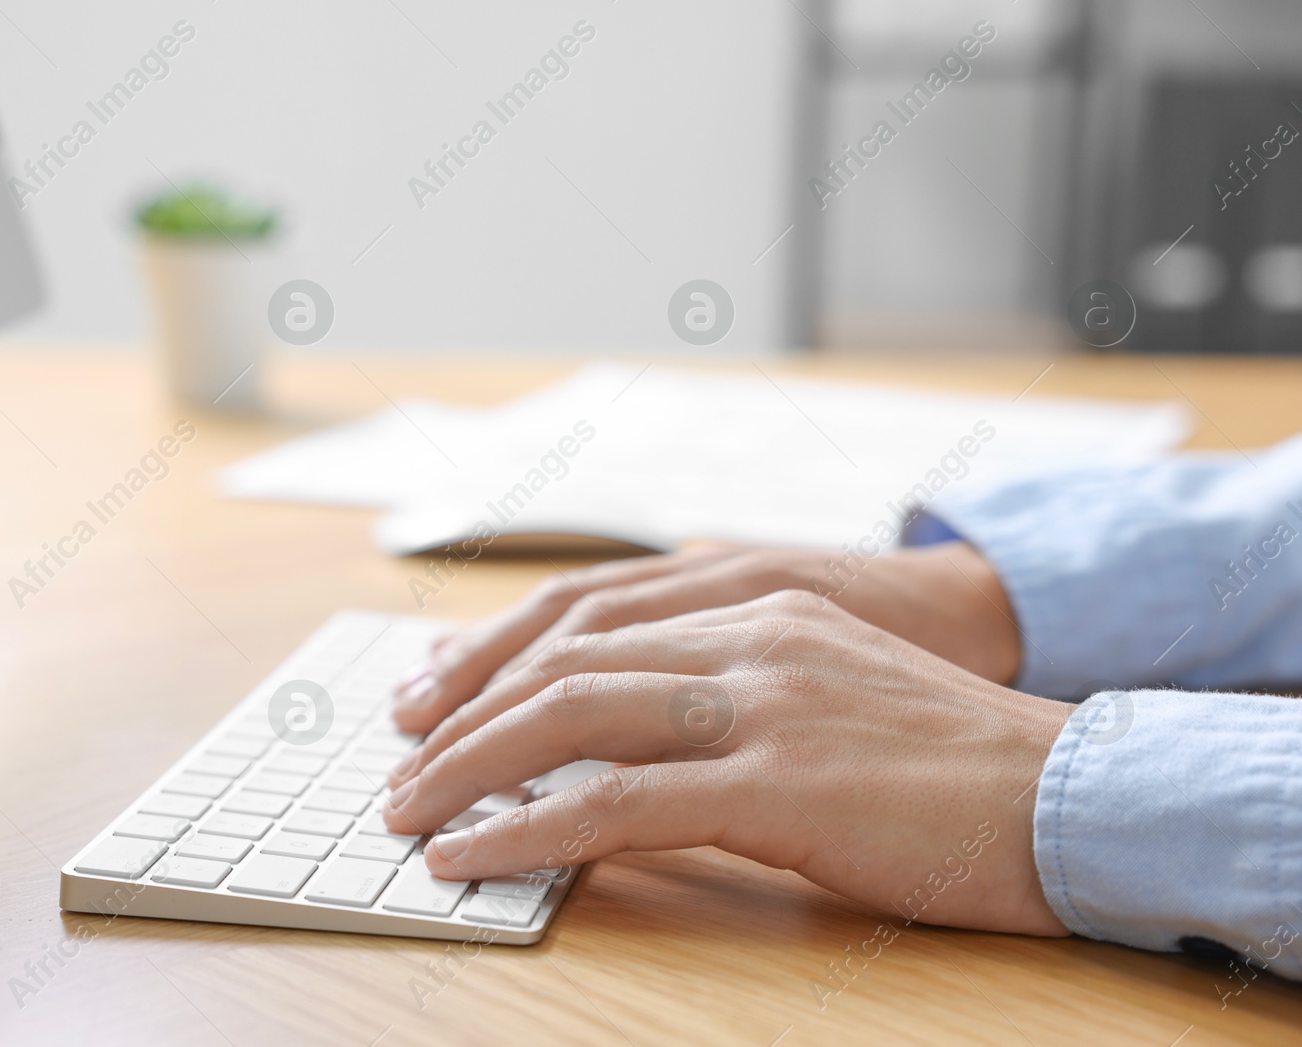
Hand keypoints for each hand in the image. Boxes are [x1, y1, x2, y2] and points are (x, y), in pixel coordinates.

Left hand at [382, 591, 1072, 935]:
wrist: (1066, 790)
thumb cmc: (951, 756)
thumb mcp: (830, 688)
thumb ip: (734, 687)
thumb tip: (639, 734)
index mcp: (754, 607)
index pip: (587, 621)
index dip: (495, 661)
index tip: (431, 702)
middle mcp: (745, 637)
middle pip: (560, 662)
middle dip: (460, 717)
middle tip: (397, 767)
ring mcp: (758, 703)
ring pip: (568, 718)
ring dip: (467, 768)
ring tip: (407, 814)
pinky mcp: (774, 782)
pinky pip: (613, 805)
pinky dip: (525, 831)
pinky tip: (473, 857)